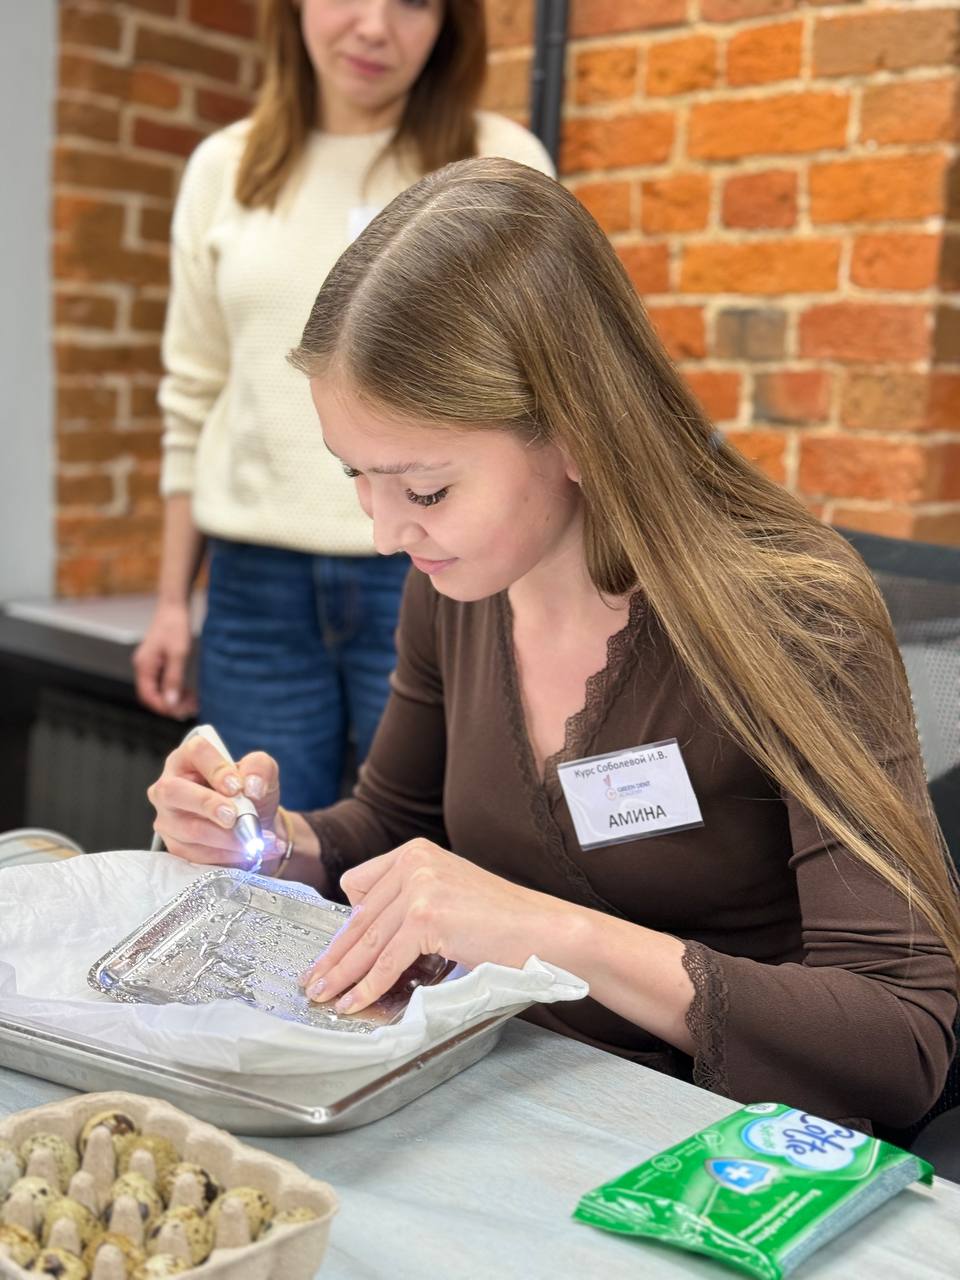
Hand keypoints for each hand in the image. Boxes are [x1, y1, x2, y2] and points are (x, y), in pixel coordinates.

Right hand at [133, 601, 196, 717]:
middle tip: (190, 709)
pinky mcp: (159, 661)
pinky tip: (189, 692)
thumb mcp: (178, 654)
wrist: (174, 605)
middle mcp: (144, 667)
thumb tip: (171, 702)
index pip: (148, 696)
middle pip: (153, 695)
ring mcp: (151, 664)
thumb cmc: (175, 625)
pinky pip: (165, 681)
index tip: (180, 713)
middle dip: (171, 705)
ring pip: (160, 690)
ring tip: (192, 703)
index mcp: (144, 666)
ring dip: (175, 698)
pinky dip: (176, 689)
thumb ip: (174, 679)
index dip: (163, 707)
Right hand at [148, 732, 285, 868]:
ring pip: (190, 829)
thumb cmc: (250, 793)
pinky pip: (197, 855)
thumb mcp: (262, 773)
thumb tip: (252, 786)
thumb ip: (259, 768)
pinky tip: (250, 854)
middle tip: (234, 817)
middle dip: (207, 804)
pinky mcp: (174, 847)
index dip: (216, 769)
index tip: (238, 787)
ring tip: (257, 840)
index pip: (194, 752)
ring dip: (228, 838)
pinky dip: (228, 855)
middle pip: (173, 791)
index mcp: (188, 759)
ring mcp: (168, 819)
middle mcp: (169, 787)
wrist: (256, 828)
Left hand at [299, 839, 572, 1013]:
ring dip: (342, 976)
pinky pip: (386, 961)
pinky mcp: (427, 916)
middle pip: (360, 918)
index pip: (359, 888)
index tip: (330, 953)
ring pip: (368, 942)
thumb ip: (411, 903)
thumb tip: (369, 940)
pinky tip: (353, 1003)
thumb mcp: (448, 895)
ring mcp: (419, 886)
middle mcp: (413, 861)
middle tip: (313, 981)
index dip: (345, 927)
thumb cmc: (503, 922)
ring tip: (324, 997)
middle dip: (335, 956)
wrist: (544, 930)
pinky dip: (367, 987)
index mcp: (415, 852)